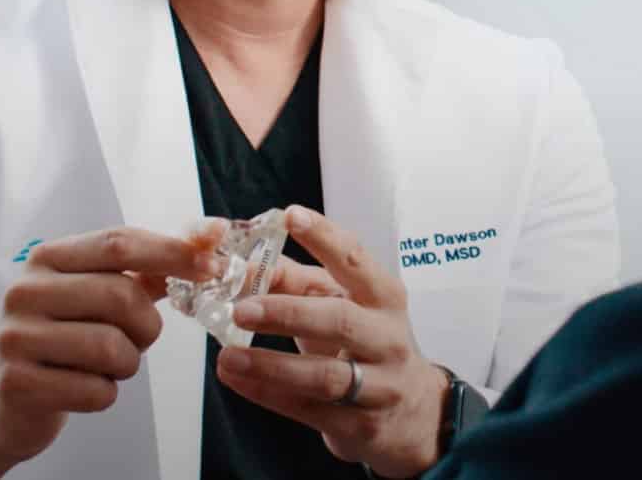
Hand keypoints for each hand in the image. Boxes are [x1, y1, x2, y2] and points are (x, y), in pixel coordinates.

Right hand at [0, 225, 222, 478]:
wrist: (3, 397)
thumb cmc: (66, 335)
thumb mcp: (101, 292)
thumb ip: (154, 267)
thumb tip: (212, 235)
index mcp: (49, 257)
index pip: (120, 242)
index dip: (173, 253)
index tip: (213, 266)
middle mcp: (24, 290)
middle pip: (121, 296)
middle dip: (147, 325)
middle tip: (138, 338)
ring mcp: (15, 337)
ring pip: (111, 347)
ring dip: (128, 363)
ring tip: (109, 364)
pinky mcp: (16, 383)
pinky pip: (95, 391)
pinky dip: (106, 394)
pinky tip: (84, 387)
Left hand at [215, 206, 449, 478]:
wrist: (413, 413)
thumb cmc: (368, 345)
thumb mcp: (344, 306)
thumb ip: (297, 284)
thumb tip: (244, 265)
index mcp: (384, 297)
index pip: (356, 259)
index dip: (324, 237)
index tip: (290, 216)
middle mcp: (388, 337)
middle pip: (340, 320)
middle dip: (288, 313)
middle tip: (242, 309)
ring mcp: (379, 384)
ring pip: (326, 375)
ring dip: (272, 365)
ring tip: (228, 356)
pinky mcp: (361, 424)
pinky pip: (310, 410)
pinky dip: (269, 394)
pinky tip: (237, 380)